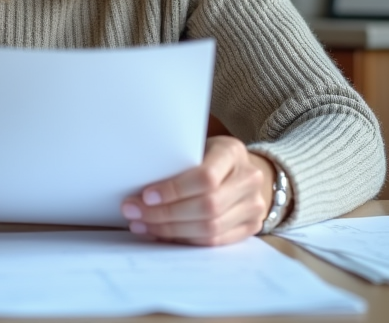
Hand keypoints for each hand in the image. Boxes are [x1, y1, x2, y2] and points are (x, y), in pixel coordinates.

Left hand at [120, 135, 275, 245]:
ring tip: (143, 225)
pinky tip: (162, 234)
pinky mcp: (250, 227)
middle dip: (165, 214)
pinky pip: (215, 241)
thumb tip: (138, 188)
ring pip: (210, 228)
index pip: (205, 177)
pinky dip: (184, 240)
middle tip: (135, 213)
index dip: (174, 190)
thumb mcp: (195, 147)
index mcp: (232, 152)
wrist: (243, 169)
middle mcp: (249, 180)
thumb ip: (176, 162)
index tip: (146, 196)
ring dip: (170, 230)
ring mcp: (254, 206)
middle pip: (207, 207)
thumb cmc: (209, 155)